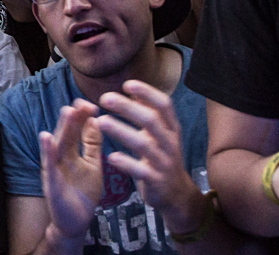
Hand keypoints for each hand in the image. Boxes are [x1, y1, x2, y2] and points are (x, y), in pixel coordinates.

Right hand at [40, 100, 102, 240]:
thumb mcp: (92, 165)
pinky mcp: (51, 182)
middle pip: (67, 133)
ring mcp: (55, 168)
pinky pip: (49, 165)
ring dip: (61, 128)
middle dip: (73, 118)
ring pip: (58, 145)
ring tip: (67, 111)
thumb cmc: (82, 193)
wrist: (75, 222)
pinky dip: (47, 151)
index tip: (91, 104)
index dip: (83, 117)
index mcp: (72, 153)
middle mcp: (62, 157)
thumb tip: (95, 120)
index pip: (77, 130)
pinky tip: (46, 137)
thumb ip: (92, 144)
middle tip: (80, 102)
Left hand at [96, 81, 206, 232]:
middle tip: (105, 98)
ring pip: (144, 144)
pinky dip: (126, 163)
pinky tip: (111, 156)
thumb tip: (133, 89)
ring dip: (121, 131)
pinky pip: (141, 171)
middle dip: (128, 107)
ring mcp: (164, 162)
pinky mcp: (156, 181)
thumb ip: (149, 113)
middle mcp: (170, 143)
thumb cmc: (162, 157)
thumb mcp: (161, 134)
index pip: (164, 105)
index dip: (147, 93)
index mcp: (171, 128)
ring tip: (101, 121)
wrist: (177, 194)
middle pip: (151, 120)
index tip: (127, 84)